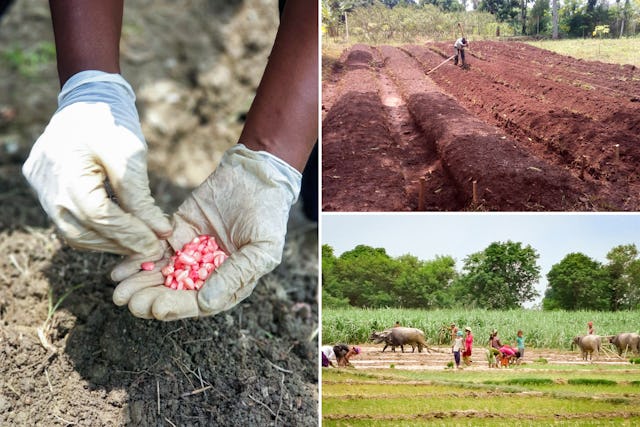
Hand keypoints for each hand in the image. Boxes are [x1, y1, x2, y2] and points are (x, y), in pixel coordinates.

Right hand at [22, 71, 170, 255]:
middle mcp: (47, 185)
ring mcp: (41, 188)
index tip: (156, 242)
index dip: (129, 234)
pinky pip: (67, 221)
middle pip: (83, 231)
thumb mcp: (131, 153)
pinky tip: (118, 229)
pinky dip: (94, 230)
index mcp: (67, 171)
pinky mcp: (43, 189)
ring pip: (73, 233)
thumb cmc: (111, 121)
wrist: (86, 99)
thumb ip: (140, 195)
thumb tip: (159, 231)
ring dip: (107, 241)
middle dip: (120, 243)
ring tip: (137, 240)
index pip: (99, 216)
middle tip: (150, 248)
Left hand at [110, 144, 301, 319]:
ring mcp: (190, 252)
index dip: (177, 306)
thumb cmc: (268, 215)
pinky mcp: (177, 231)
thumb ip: (236, 274)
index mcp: (230, 282)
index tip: (156, 308)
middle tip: (128, 303)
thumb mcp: (262, 248)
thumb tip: (206, 302)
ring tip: (118, 290)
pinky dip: (138, 259)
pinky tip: (120, 269)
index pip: (200, 302)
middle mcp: (207, 272)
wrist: (257, 175)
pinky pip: (154, 248)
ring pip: (161, 273)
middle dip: (151, 298)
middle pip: (175, 292)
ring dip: (140, 283)